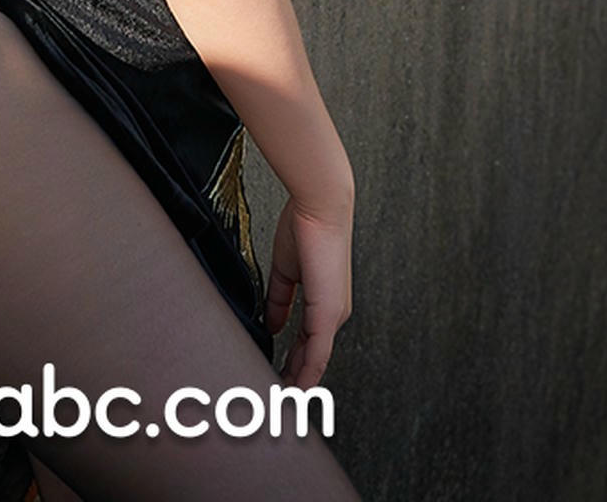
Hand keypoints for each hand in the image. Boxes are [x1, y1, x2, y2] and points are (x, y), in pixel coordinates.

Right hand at [266, 191, 353, 386]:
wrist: (319, 207)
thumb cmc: (305, 226)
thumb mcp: (285, 269)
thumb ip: (280, 298)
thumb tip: (273, 323)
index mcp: (323, 300)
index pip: (307, 341)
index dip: (293, 361)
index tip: (279, 374)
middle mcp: (333, 312)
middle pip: (313, 357)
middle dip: (295, 377)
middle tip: (280, 396)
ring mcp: (332, 315)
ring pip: (316, 360)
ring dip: (299, 381)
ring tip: (284, 398)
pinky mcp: (328, 314)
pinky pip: (318, 354)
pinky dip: (306, 374)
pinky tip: (296, 387)